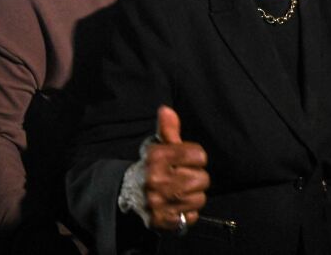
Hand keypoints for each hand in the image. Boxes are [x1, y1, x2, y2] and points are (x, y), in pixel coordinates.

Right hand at [134, 106, 208, 231]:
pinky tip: (177, 205)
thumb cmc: (152, 166)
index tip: (186, 160)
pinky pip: (191, 216)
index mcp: (156, 157)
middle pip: (202, 179)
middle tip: (183, 177)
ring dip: (193, 196)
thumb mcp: (158, 145)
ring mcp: (157, 202)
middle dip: (197, 178)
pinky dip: (187, 212)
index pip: (198, 155)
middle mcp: (155, 179)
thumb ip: (167, 129)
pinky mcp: (161, 220)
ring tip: (180, 192)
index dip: (196, 158)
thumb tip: (166, 110)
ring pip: (199, 199)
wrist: (129, 192)